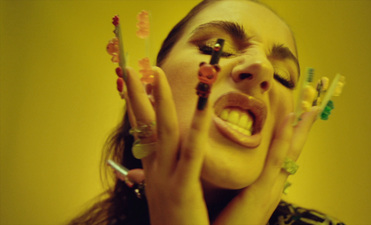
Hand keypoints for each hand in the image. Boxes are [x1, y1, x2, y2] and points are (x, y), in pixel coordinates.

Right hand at [123, 66, 210, 224]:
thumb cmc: (171, 223)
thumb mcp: (161, 196)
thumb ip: (157, 177)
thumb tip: (148, 165)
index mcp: (152, 171)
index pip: (141, 132)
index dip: (135, 107)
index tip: (133, 85)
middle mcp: (155, 170)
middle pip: (145, 125)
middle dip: (139, 94)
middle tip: (134, 68)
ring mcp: (167, 178)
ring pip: (164, 132)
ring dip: (160, 100)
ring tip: (156, 73)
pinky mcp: (183, 188)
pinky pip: (191, 155)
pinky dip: (196, 129)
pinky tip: (201, 107)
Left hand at [213, 107, 318, 224]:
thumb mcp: (235, 201)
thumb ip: (240, 186)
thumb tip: (234, 172)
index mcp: (266, 189)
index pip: (282, 159)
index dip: (291, 138)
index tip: (296, 118)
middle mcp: (273, 188)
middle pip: (292, 154)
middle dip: (303, 131)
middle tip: (314, 109)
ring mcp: (269, 190)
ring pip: (289, 153)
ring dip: (300, 130)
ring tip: (309, 109)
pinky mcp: (260, 193)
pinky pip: (276, 161)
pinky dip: (284, 140)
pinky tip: (290, 121)